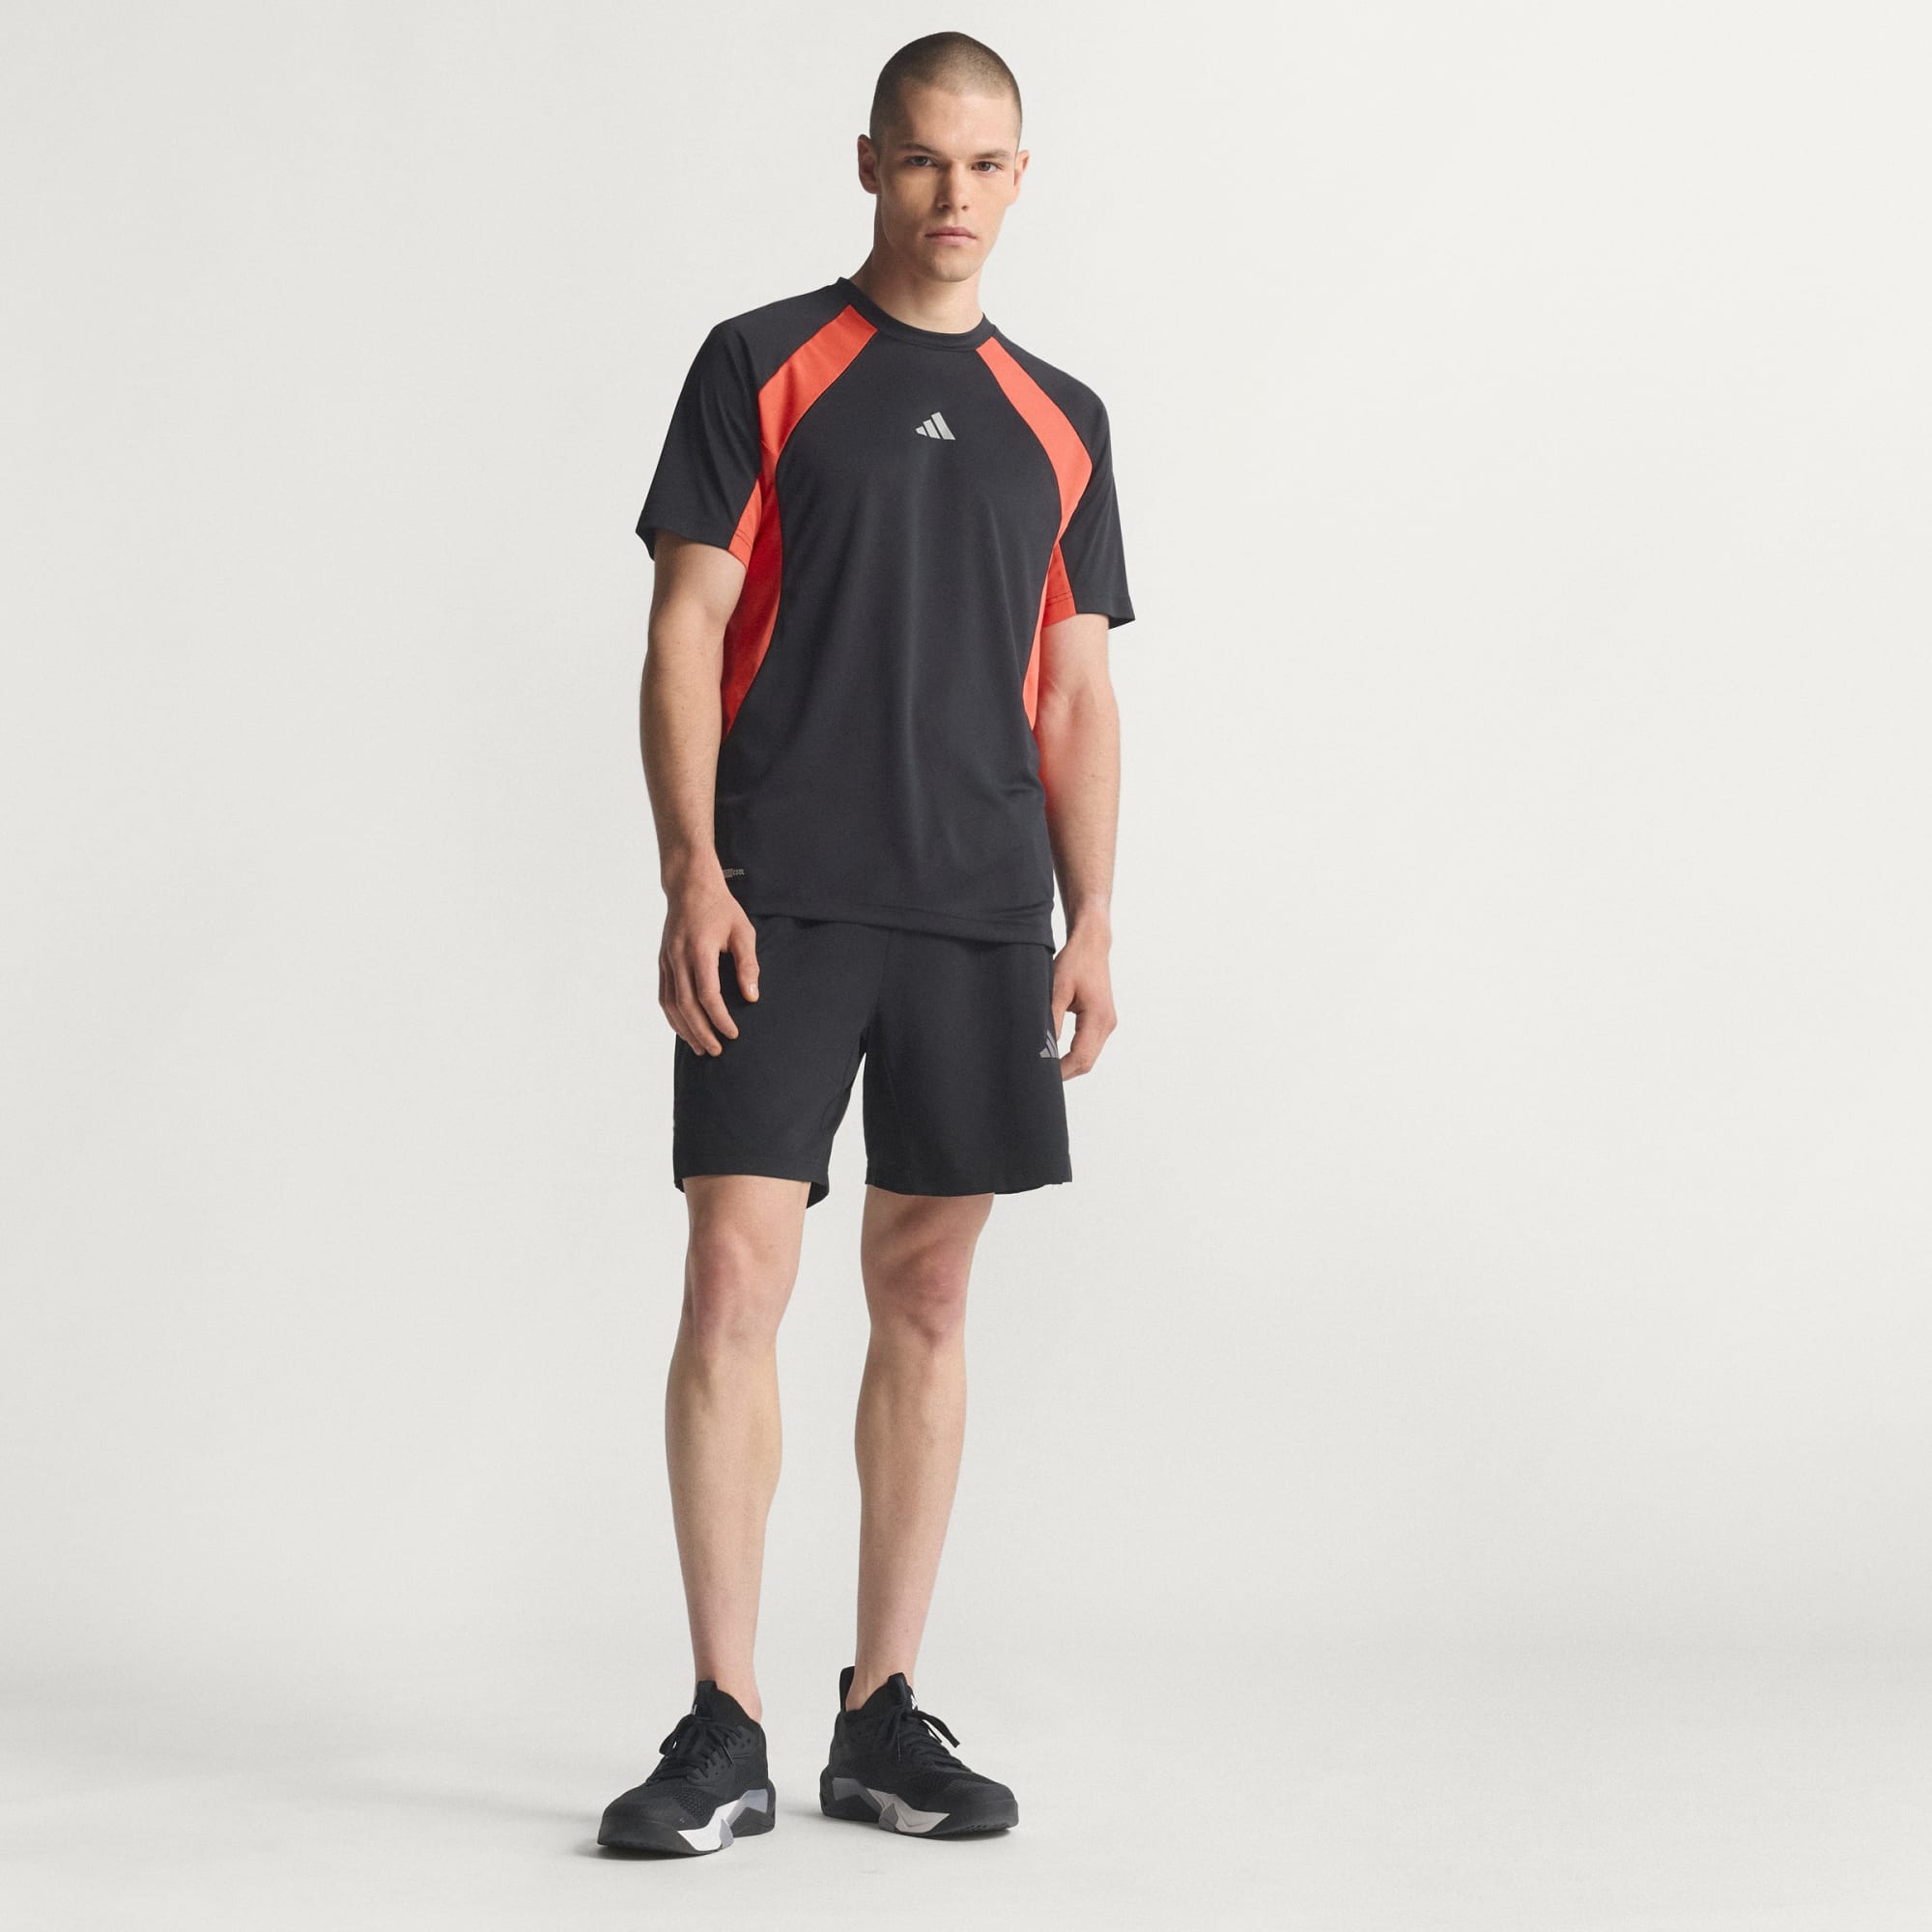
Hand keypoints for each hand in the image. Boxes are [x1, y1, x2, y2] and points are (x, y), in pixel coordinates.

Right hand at [660, 878, 758, 1053]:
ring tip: (701, 1047)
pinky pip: (664, 995)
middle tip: (717, 1051)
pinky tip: (684, 1029)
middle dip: (702, 1032)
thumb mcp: (743, 931)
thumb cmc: (721, 908)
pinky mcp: (663, 962)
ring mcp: (667, 960)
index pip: (707, 994)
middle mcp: (678, 957)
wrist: (690, 887)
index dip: (719, 1018)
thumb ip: (748, 964)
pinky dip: (673, 1016)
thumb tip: (751, 997)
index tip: (733, 1033)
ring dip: (685, 1029)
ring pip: (671, 1004)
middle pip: (686, 1005)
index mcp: (699, 950)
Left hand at [1049, 924, 1116, 1077]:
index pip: (1080, 1057)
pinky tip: (1056, 1054)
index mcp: (1098, 1017)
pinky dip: (1074, 1054)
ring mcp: (1107, 1023)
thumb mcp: (1057, 989)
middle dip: (1064, 1072)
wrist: (1091, 944)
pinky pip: (1089, 1046)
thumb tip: (1043, 1047)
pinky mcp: (1102, 1020)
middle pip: (1086, 1062)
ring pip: (1089, 1056)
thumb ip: (1051, 1020)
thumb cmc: (1075, 962)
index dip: (1060, 1071)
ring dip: (1069, 1064)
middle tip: (1039, 1076)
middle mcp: (1107, 1023)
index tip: (1041, 1076)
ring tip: (1045, 1067)